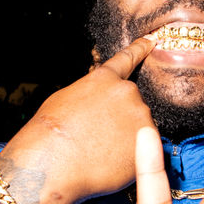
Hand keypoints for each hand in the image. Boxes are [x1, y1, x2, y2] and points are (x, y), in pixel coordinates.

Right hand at [0, 36, 156, 203]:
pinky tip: (110, 162)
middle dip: (121, 120)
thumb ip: (92, 95)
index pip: (127, 59)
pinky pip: (145, 151)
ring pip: (139, 129)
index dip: (140, 49)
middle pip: (132, 105)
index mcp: (104, 79)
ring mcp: (140, 115)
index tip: (152, 40)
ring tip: (100, 151)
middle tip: (99, 138)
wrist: (53, 159)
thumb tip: (99, 106)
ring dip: (127, 139)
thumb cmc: (50, 132)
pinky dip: (131, 157)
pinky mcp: (149, 140)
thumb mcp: (66, 99)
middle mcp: (127, 91)